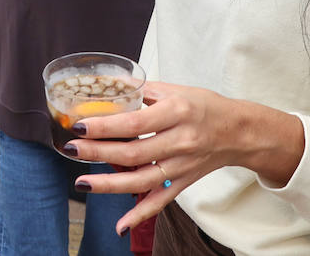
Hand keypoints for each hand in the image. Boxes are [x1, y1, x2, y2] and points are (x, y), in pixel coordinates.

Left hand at [63, 82, 304, 236]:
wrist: (239, 131)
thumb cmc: (205, 106)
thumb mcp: (176, 89)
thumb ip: (142, 90)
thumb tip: (108, 85)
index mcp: (176, 112)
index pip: (136, 121)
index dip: (107, 125)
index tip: (81, 124)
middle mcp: (179, 141)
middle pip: (134, 152)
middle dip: (98, 152)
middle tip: (71, 148)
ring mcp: (181, 166)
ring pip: (142, 180)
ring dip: (110, 184)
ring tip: (82, 182)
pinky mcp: (183, 183)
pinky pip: (160, 201)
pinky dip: (140, 214)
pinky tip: (120, 225)